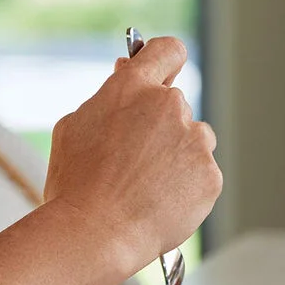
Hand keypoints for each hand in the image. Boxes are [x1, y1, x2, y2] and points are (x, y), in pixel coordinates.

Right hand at [42, 35, 220, 275]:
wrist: (94, 233)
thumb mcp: (74, 127)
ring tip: (144, 187)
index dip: (165, 61)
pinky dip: (187, 188)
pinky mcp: (210, 175)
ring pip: (193, 141)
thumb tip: (126, 71)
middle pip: (175, 106)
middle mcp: (169, 105)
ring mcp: (194, 140)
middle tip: (134, 158)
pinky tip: (159, 203)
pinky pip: (202, 175)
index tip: (163, 73)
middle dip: (160, 126)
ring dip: (177, 156)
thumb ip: (107, 96)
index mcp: (132, 87)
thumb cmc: (75, 185)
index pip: (167, 51)